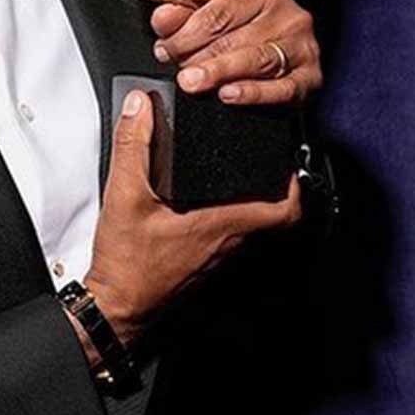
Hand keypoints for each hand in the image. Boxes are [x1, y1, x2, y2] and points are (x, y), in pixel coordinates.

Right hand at [85, 90, 301, 341]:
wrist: (117, 306)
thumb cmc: (126, 264)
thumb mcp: (124, 195)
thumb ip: (132, 146)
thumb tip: (140, 108)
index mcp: (222, 225)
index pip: (285, 210)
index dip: (297, 185)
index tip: (292, 161)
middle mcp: (229, 244)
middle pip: (272, 215)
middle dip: (274, 186)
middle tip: (266, 158)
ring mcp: (219, 258)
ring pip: (252, 227)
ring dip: (252, 202)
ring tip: (238, 174)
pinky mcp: (205, 265)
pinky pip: (231, 237)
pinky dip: (230, 217)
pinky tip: (207, 204)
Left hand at [150, 0, 321, 105]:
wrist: (287, 65)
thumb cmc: (249, 38)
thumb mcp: (216, 20)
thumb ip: (184, 18)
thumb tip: (163, 19)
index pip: (221, 11)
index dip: (187, 31)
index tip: (166, 47)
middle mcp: (288, 18)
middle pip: (236, 36)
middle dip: (199, 55)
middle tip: (179, 70)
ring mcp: (302, 48)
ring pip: (256, 60)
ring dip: (219, 72)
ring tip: (193, 82)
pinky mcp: (309, 80)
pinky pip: (281, 88)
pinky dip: (252, 92)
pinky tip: (229, 94)